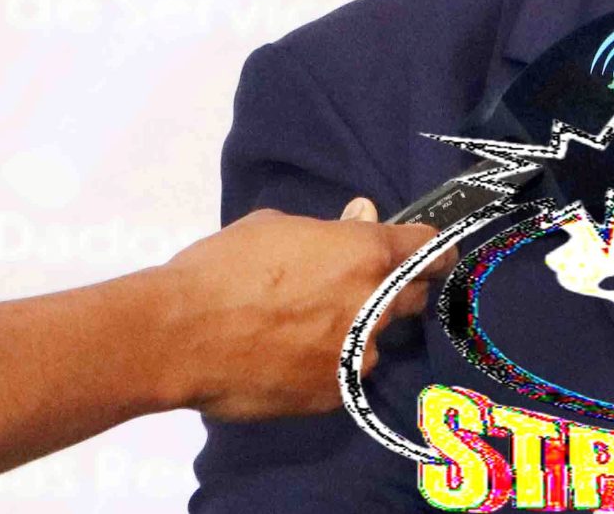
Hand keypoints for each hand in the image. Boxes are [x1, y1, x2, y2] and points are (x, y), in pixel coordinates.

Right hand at [159, 198, 455, 421]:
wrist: (180, 336)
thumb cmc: (224, 268)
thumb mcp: (277, 227)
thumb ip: (330, 229)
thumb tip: (361, 217)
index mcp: (367, 255)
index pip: (429, 249)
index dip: (432, 248)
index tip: (433, 252)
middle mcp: (375, 305)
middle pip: (413, 296)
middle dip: (397, 289)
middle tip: (360, 287)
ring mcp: (359, 355)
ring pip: (379, 339)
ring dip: (361, 330)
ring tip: (312, 327)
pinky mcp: (337, 395)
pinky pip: (349, 373)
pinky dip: (333, 363)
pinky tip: (294, 356)